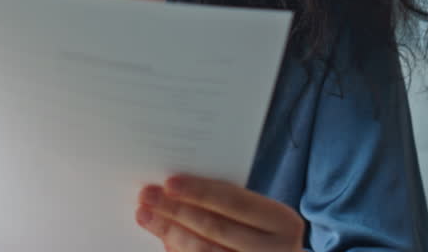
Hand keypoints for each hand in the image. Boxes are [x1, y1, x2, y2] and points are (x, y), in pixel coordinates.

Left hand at [137, 175, 303, 251]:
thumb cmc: (260, 228)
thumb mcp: (256, 212)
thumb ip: (227, 200)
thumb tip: (176, 187)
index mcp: (282, 222)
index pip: (235, 202)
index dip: (200, 192)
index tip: (169, 182)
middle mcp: (276, 249)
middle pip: (216, 228)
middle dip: (177, 210)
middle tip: (147, 195)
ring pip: (205, 251)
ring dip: (170, 232)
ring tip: (145, 215)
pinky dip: (178, 251)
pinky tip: (163, 239)